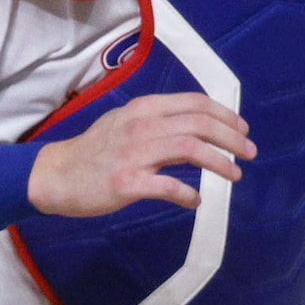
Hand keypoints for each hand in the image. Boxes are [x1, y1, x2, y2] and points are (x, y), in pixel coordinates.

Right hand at [27, 92, 254, 216]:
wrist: (55, 175)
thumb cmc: (93, 150)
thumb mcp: (124, 122)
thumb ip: (156, 120)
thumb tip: (194, 126)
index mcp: (143, 108)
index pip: (194, 103)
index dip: (225, 115)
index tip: (242, 129)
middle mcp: (141, 126)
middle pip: (199, 125)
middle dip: (231, 138)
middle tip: (249, 153)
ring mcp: (134, 154)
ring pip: (191, 150)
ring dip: (220, 163)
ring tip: (235, 175)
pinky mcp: (127, 182)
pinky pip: (168, 187)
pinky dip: (188, 194)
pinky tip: (196, 201)